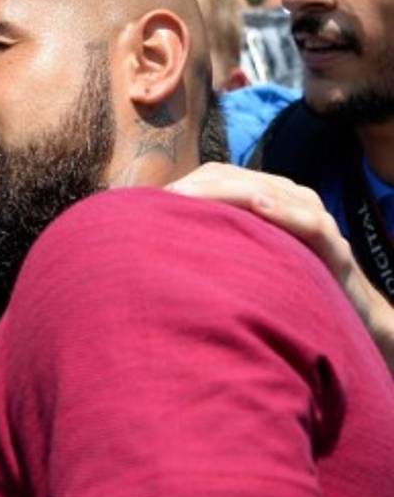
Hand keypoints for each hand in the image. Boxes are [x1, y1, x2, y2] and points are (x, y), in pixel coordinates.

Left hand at [167, 162, 393, 371]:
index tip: (154, 196)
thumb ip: (211, 241)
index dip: (190, 183)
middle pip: (240, 180)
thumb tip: (156, 237)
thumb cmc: (280, 287)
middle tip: (165, 197)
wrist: (343, 320)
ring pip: (271, 192)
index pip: (222, 176)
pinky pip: (310, 223)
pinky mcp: (335, 247)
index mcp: (265, 199)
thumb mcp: (241, 258)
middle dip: (201, 187)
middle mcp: (289, 200)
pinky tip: (260, 206)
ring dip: (231, 192)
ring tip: (194, 195)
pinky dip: (285, 212)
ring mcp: (314, 218)